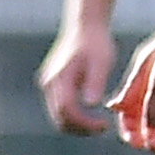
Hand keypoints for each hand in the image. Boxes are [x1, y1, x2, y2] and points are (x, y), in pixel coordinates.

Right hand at [38, 21, 114, 135]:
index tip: (105, 126)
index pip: (67, 111)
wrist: (85, 26)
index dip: (85, 124)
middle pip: (59, 117)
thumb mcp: (101, 63)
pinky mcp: (53, 83)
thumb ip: (95, 83)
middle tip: (103, 128)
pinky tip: (91, 114)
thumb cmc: (96, 43)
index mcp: (60, 78)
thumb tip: (91, 104)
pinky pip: (60, 107)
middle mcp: (49, 83)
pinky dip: (74, 116)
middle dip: (81, 128)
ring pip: (58, 115)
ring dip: (77, 124)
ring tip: (99, 124)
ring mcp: (48, 83)